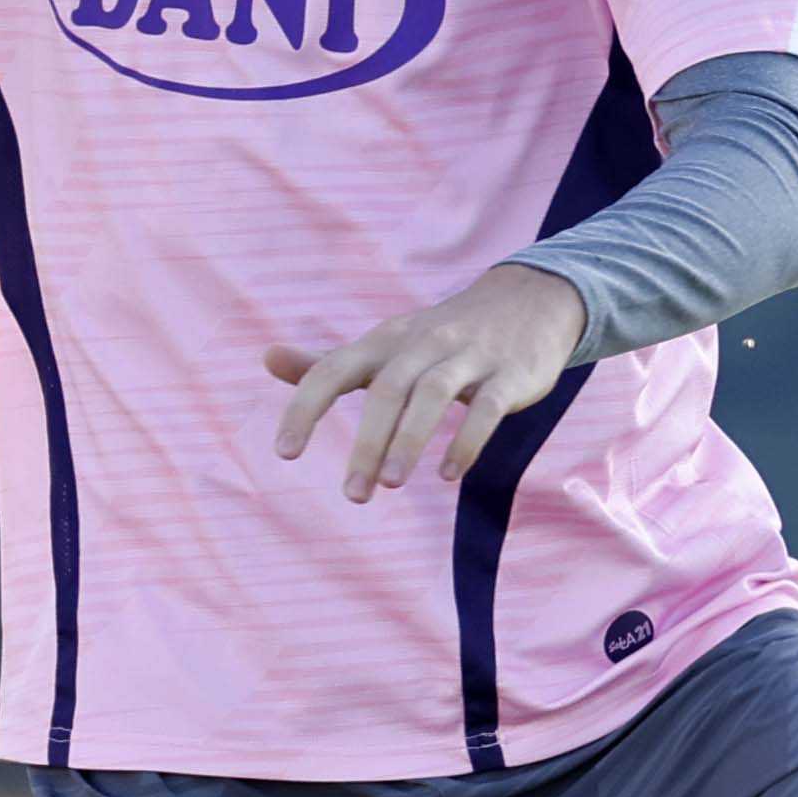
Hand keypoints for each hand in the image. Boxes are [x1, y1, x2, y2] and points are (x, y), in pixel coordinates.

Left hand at [263, 263, 585, 502]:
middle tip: (353, 495)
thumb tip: (266, 358)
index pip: (334, 369)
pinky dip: (467, 441)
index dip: (306, 408)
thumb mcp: (384, 345)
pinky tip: (449, 474)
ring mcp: (469, 357)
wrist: (530, 301)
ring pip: (433, 394)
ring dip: (409, 440)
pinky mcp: (510, 375)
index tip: (285, 453)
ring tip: (391, 484)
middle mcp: (423, 343)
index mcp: (386, 341)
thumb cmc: (442, 336)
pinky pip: (487, 408)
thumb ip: (328, 362)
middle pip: (387, 389)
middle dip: (367, 443)